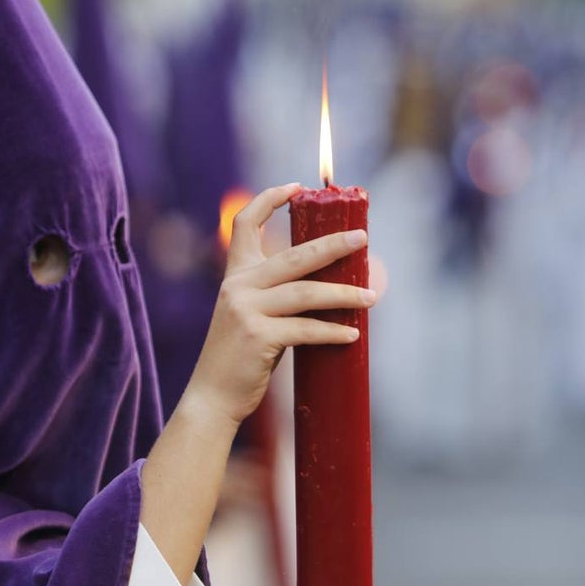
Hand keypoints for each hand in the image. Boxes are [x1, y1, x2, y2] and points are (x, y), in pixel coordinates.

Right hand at [184, 183, 376, 425]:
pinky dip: (332, 332)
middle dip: (333, 245)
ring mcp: (247, 311)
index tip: (296, 187)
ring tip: (372, 297)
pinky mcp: (258, 338)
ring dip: (344, 294)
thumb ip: (274, 296)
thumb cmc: (239, 359)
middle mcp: (238, 287)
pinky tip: (352, 334)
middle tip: (362, 239)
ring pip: (306, 292)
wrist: (212, 397)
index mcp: (235, 276)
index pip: (244, 223)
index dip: (269, 199)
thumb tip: (326, 286)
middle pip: (294, 256)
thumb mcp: (249, 316)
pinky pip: (305, 330)